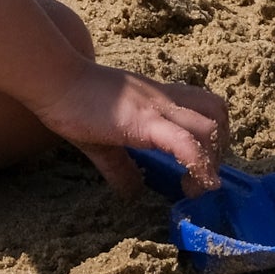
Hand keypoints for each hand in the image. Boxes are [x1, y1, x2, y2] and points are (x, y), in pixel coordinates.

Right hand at [29, 59, 229, 198]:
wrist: (56, 80)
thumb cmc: (73, 103)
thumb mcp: (102, 140)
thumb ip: (120, 166)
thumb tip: (131, 192)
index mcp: (158, 99)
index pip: (204, 107)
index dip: (212, 138)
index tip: (199, 168)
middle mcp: (165, 99)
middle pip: (217, 113)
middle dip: (219, 149)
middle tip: (200, 175)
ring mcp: (157, 107)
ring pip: (210, 124)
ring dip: (212, 157)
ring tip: (194, 181)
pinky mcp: (144, 121)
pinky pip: (183, 141)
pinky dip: (197, 163)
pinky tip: (194, 183)